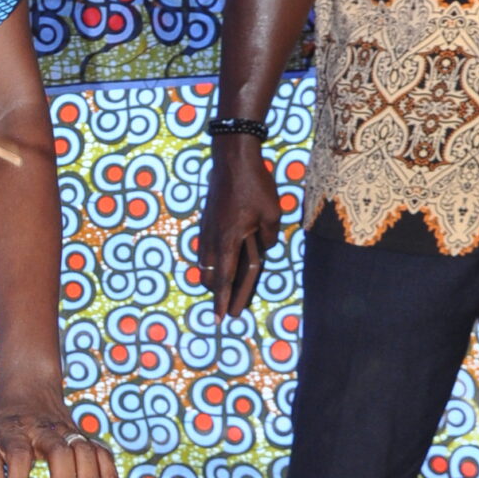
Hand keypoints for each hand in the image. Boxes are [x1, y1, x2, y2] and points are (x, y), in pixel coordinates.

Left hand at [0, 381, 121, 477]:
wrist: (26, 384)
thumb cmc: (0, 418)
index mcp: (15, 428)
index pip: (19, 454)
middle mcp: (44, 428)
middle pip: (60, 452)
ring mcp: (67, 430)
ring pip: (84, 452)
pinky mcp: (82, 435)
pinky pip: (101, 452)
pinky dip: (109, 475)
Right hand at [195, 135, 280, 317]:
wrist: (232, 159)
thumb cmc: (254, 185)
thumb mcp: (272, 213)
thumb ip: (269, 237)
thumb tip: (264, 248)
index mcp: (229, 241)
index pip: (225, 279)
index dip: (223, 300)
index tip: (220, 318)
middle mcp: (213, 239)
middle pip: (210, 275)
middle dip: (216, 292)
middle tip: (225, 304)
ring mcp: (207, 229)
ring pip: (205, 262)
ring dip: (212, 276)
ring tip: (221, 285)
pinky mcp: (206, 220)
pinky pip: (205, 248)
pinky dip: (210, 260)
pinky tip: (217, 260)